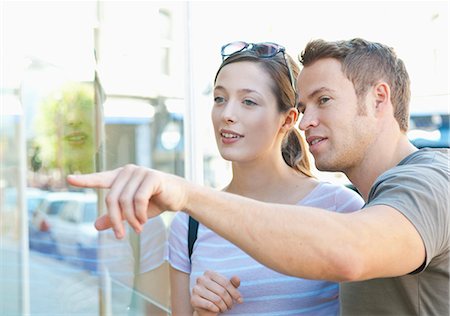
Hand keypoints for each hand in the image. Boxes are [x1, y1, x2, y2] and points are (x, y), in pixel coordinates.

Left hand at [67, 164, 187, 238]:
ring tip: (138, 228)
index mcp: (121, 177)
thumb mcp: (133, 212)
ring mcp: (140, 172)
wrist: (180, 196)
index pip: (100, 178)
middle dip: (115, 220)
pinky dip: (139, 214)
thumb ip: (115, 217)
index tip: (69, 179)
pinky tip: (143, 221)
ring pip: (125, 201)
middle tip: (121, 236)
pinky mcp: (152, 177)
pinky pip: (138, 199)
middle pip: (111, 198)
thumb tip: (96, 226)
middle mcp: (128, 171)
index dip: (85, 180)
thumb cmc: (155, 202)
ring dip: (130, 220)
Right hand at [191, 270, 241, 314]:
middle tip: (231, 306)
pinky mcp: (193, 300)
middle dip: (229, 301)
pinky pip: (209, 305)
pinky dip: (216, 309)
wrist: (205, 308)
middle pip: (222, 291)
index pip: (225, 282)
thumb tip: (237, 279)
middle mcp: (201, 279)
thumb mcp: (227, 288)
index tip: (240, 300)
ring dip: (224, 306)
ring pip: (217, 299)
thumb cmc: (218, 295)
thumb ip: (233, 283)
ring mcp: (196, 289)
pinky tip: (217, 310)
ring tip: (225, 308)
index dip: (235, 292)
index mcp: (209, 273)